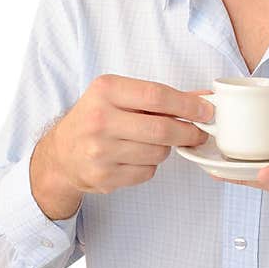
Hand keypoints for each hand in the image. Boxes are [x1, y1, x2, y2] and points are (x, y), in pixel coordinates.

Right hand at [30, 74, 214, 218]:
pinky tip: (138, 157)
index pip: (156, 95)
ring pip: (158, 153)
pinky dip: (151, 165)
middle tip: (199, 133)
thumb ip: (160, 96)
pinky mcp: (104, 177)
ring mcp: (100, 151)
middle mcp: (99, 120)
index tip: (206, 111)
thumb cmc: (97, 118)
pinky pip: (147, 172)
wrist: (62, 154)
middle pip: (161, 128)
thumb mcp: (119, 95)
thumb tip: (204, 98)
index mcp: (105, 90)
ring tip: (155, 142)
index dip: (188, 105)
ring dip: (167, 148)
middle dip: (188, 132)